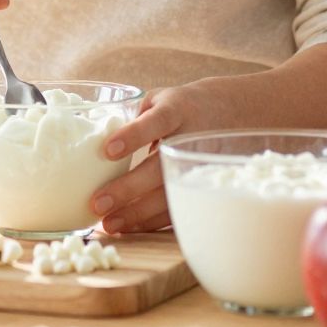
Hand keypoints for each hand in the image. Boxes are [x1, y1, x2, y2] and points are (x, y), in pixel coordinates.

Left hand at [87, 80, 239, 233]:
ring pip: (169, 194)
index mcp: (178, 110)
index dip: (134, 135)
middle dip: (128, 188)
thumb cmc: (182, 107)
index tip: (107, 150)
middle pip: (160, 167)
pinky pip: (177, 207)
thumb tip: (93, 141)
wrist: (232, 112)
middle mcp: (190, 138)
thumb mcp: (161, 99)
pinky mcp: (202, 186)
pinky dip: (151, 221)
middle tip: (97, 204)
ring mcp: (199, 165)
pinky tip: (129, 227)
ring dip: (137, 214)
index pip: (157, 121)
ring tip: (108, 224)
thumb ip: (132, 117)